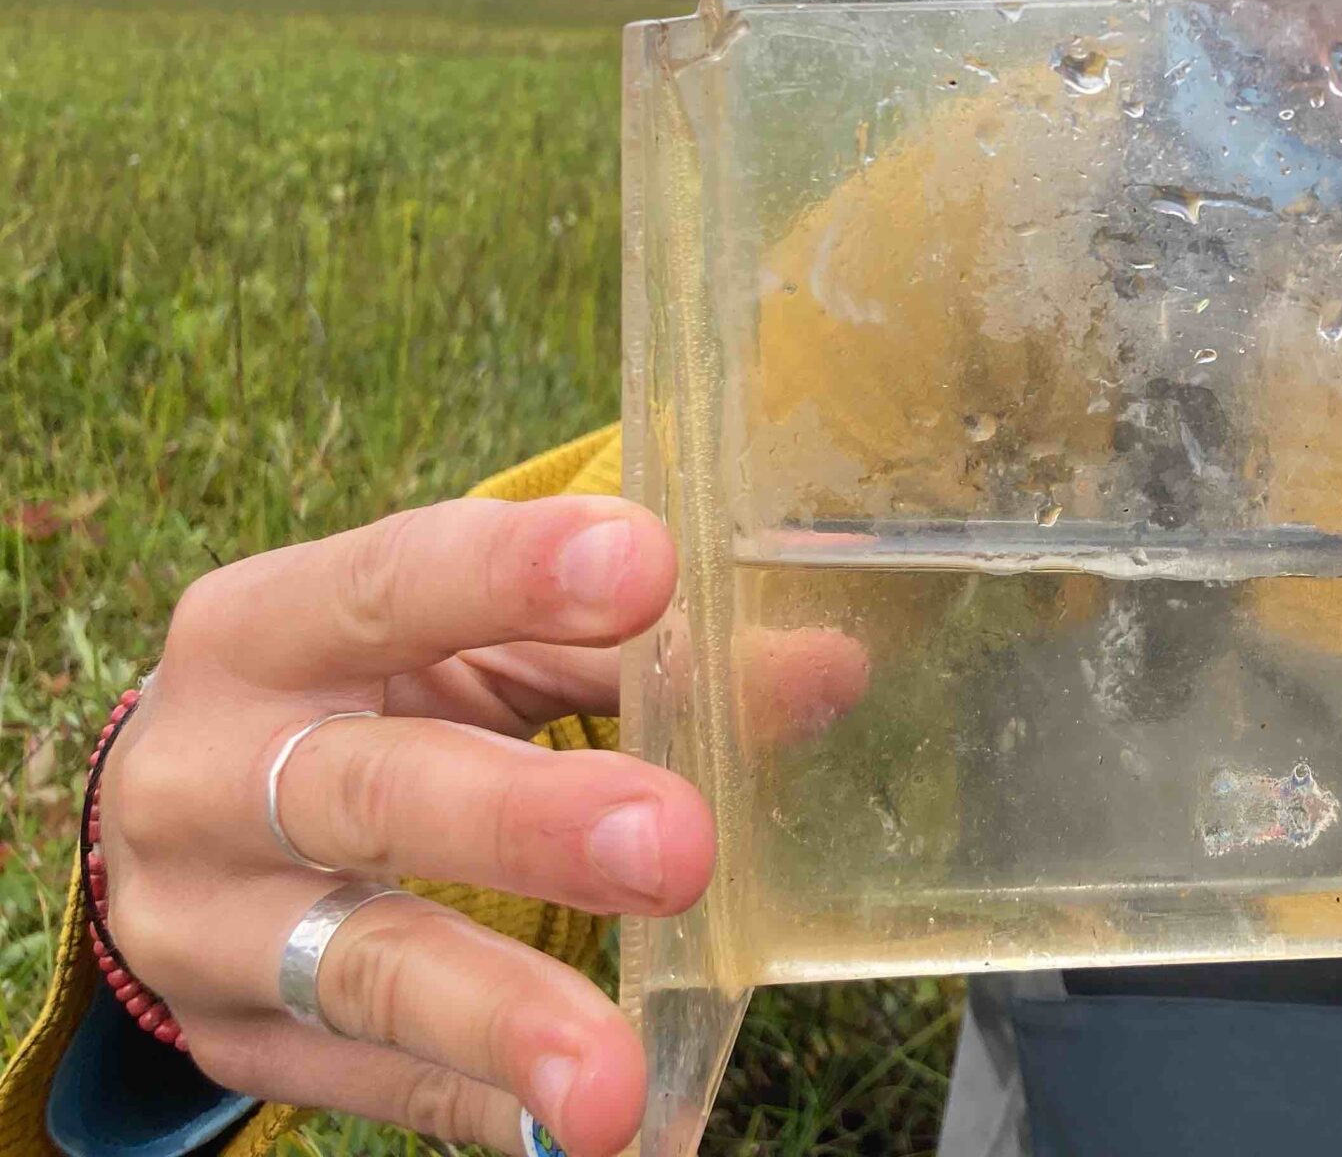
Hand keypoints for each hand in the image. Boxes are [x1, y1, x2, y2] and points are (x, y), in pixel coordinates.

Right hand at [94, 492, 855, 1155]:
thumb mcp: (474, 650)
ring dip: (504, 1017)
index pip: (391, 582)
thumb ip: (630, 651)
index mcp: (265, 628)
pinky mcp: (240, 1041)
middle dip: (529, 820)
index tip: (649, 566)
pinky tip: (579, 1131)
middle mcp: (206, 772)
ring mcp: (208, 922)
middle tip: (678, 847)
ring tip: (614, 1078)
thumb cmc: (369, 700)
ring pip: (365, 966)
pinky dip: (491, 1107)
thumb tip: (827, 669)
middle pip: (372, 789)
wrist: (187, 825)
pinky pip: (375, 1085)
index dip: (513, 573)